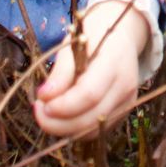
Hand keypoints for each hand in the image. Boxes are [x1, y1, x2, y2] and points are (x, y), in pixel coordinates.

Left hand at [35, 0, 148, 137]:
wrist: (121, 36)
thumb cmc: (93, 36)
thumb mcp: (73, 45)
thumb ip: (60, 72)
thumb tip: (44, 98)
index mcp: (114, 62)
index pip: (89, 94)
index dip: (62, 106)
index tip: (40, 102)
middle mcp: (125, 85)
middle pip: (90, 119)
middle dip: (58, 123)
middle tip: (38, 111)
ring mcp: (127, 102)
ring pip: (92, 130)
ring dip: (64, 128)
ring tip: (49, 112)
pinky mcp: (123, 113)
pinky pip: (96, 130)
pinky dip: (76, 128)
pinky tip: (64, 115)